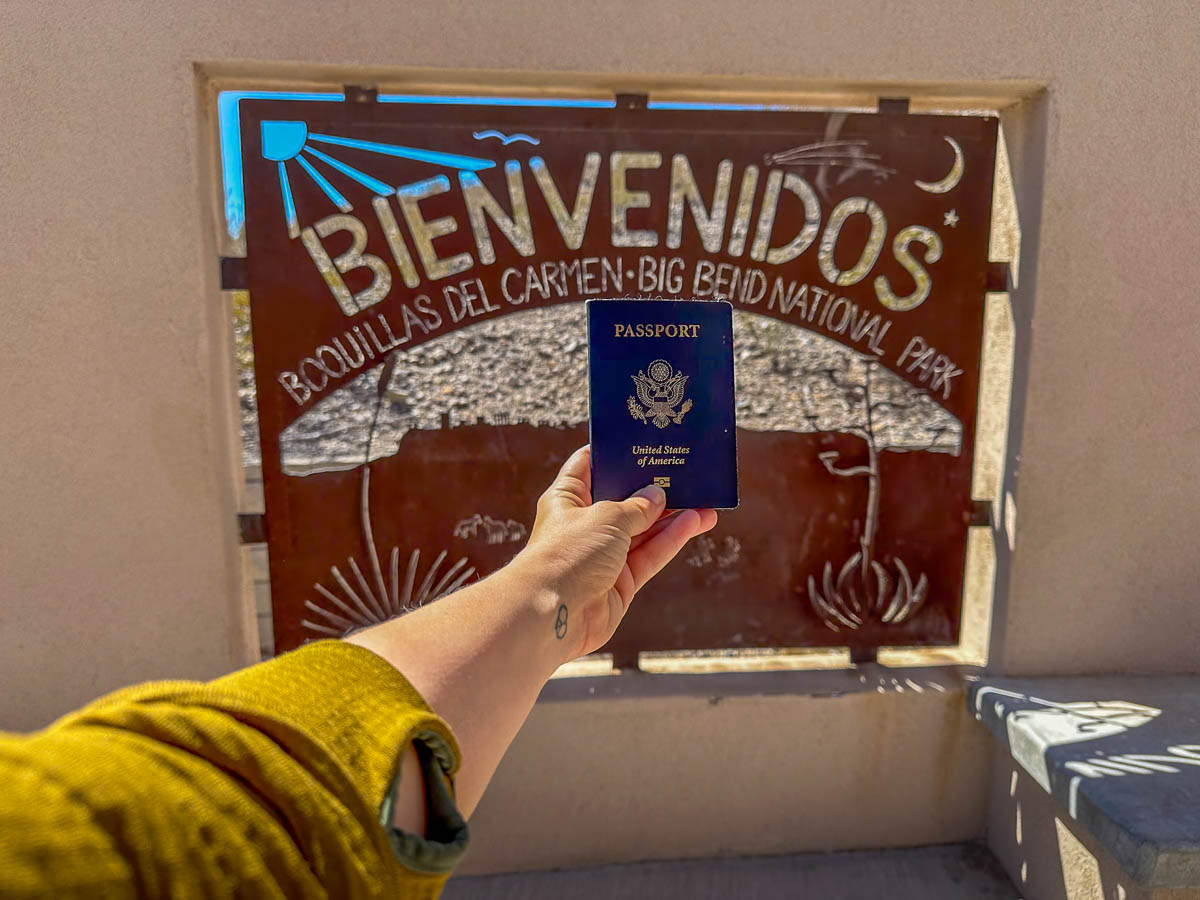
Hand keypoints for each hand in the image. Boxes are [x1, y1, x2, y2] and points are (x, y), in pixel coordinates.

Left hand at [515, 445, 717, 661]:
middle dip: (652, 488)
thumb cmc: (569, 553)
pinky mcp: (620, 583)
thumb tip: (657, 496)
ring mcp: (603, 556)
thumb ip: (636, 506)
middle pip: (623, 500)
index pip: (587, 466)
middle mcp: (584, 526)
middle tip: (684, 473)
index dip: (611, 453)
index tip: (638, 440)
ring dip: (672, 516)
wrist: (554, 614)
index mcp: (567, 500)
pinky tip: (695, 522)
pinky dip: (671, 540)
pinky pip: (650, 555)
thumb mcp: (606, 517)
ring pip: (643, 530)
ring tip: (704, 502)